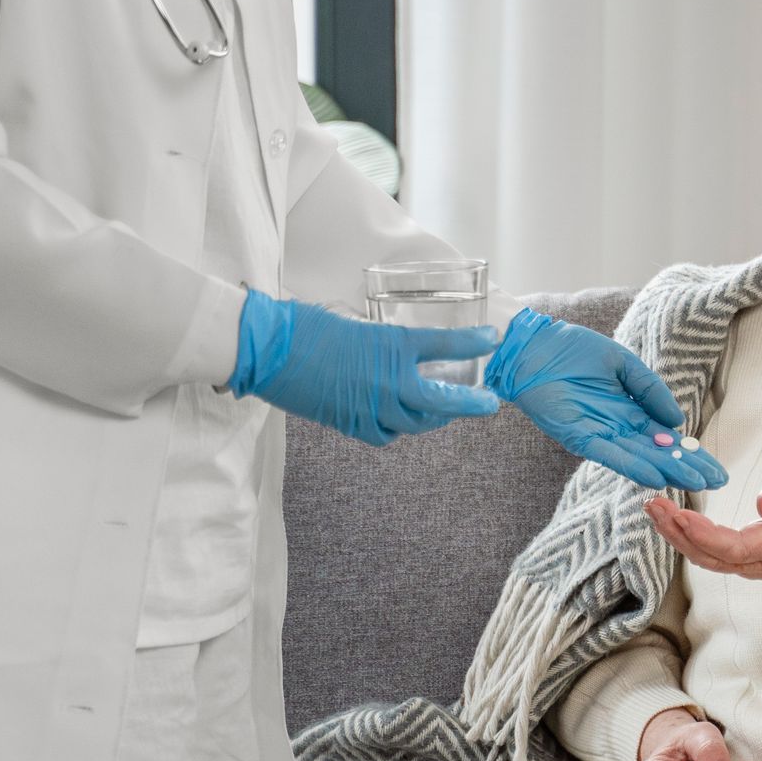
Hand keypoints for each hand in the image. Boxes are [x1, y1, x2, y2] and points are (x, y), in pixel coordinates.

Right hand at [228, 287, 500, 444]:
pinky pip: (385, 435)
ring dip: (433, 417)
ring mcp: (370, 406)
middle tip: (490, 404)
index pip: (444, 345)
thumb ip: (382, 343)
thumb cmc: (305, 326)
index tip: (491, 339)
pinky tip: (396, 421)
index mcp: (391, 345)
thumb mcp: (355, 325)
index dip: (472, 343)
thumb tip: (394, 353)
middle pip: (442, 400)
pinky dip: (395, 429)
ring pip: (415, 422)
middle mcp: (388, 380)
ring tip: (444, 412)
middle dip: (470, 404)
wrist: (269, 350)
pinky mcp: (350, 423)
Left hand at [483, 308, 729, 489]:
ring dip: (666, 470)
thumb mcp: (622, 363)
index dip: (690, 453)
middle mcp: (618, 427)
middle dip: (686, 467)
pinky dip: (631, 465)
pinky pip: (609, 454)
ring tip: (693, 483)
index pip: (666, 437)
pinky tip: (655, 475)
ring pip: (639, 457)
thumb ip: (649, 388)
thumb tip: (677, 420)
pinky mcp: (579, 437)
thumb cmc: (573, 349)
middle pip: (658, 453)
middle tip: (716, 482)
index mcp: (629, 410)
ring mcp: (599, 434)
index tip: (715, 468)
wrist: (533, 346)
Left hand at [642, 472, 761, 599]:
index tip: (680, 514)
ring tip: (655, 509)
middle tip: (653, 504)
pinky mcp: (748, 562)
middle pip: (714, 557)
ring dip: (677, 537)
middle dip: (678, 533)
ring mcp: (755, 565)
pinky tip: (673, 521)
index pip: (737, 548)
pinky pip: (713, 556)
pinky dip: (688, 539)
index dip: (705, 535)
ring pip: (709, 559)